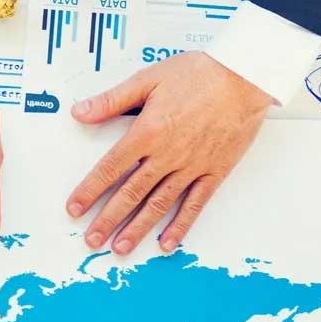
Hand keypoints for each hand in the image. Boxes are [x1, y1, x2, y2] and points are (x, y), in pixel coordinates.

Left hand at [66, 51, 270, 254]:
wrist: (246, 76)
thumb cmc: (200, 73)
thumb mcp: (149, 79)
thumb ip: (112, 100)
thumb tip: (79, 112)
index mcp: (147, 132)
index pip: (110, 168)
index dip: (89, 190)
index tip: (74, 209)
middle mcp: (167, 154)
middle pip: (130, 193)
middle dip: (108, 219)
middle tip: (92, 239)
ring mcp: (191, 166)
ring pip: (158, 204)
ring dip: (138, 228)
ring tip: (120, 248)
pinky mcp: (214, 171)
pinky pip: (194, 204)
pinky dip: (180, 225)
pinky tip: (167, 243)